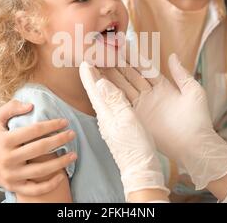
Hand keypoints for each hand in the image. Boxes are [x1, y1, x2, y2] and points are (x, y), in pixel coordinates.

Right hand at [0, 99, 76, 195]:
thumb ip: (11, 108)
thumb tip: (31, 105)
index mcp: (5, 140)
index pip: (33, 130)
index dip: (51, 125)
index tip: (64, 121)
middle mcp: (8, 158)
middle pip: (40, 148)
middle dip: (59, 140)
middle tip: (72, 134)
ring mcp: (11, 174)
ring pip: (41, 170)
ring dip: (60, 163)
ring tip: (73, 154)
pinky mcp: (14, 187)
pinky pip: (34, 189)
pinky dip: (49, 185)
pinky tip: (61, 177)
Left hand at [79, 62, 169, 201]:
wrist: (141, 169)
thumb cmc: (135, 146)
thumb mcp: (126, 121)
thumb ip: (115, 101)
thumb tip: (100, 83)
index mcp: (106, 113)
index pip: (93, 89)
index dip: (89, 73)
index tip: (85, 58)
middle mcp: (106, 116)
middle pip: (98, 90)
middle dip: (96, 74)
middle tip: (94, 57)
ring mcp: (112, 122)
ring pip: (105, 96)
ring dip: (104, 81)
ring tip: (105, 68)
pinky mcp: (119, 126)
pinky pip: (113, 103)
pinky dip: (114, 92)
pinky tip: (116, 91)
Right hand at [101, 53, 226, 189]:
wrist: (194, 145)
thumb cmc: (198, 119)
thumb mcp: (193, 92)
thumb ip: (181, 74)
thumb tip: (173, 56)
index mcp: (163, 86)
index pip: (144, 67)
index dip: (133, 56)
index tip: (122, 44)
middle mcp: (150, 94)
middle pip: (131, 75)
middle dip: (118, 62)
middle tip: (104, 49)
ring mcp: (142, 105)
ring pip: (124, 86)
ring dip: (112, 74)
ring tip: (99, 61)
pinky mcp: (137, 116)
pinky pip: (123, 102)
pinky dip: (113, 92)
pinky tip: (102, 82)